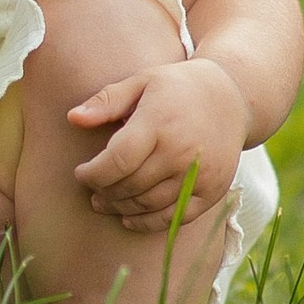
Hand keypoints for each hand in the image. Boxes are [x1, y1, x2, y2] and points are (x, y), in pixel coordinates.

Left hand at [70, 57, 247, 233]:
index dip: (92, 174)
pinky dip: (148, 222)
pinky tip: (129, 217)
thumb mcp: (142, 81)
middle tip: (92, 190)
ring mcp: (199, 174)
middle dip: (104, 192)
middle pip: (130, 186)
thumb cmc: (177, 87)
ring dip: (121, 207)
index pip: (116, 161)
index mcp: (159, 123)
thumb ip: (107, 100)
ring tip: (106, 202)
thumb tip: (72, 118)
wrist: (232, 98)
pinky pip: (174, 217)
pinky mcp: (212, 191)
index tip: (80, 173)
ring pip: (148, 204)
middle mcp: (181, 151)